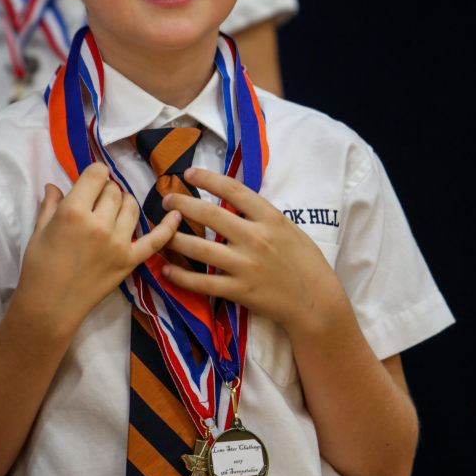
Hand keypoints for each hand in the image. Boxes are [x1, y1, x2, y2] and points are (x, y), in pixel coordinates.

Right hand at [15, 163, 180, 338]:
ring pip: (131, 206)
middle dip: (105, 190)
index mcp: (73, 211)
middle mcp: (99, 223)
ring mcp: (118, 242)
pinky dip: (168, 226)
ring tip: (114, 209)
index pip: (97, 174)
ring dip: (124, 202)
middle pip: (114, 190)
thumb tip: (54, 184)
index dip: (94, 175)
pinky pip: (156, 239)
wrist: (49, 307)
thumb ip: (50, 204)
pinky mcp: (130, 260)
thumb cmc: (38, 268)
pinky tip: (176, 214)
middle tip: (95, 202)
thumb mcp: (39, 231)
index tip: (89, 183)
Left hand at [161, 167, 343, 335]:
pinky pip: (203, 282)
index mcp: (270, 218)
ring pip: (200, 248)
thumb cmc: (305, 261)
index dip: (207, 178)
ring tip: (160, 233)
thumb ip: (261, 215)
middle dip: (182, 204)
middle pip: (210, 215)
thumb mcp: (288, 228)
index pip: (233, 190)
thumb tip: (233, 200)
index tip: (188, 174)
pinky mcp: (239, 291)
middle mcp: (255, 238)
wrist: (315, 301)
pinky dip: (181, 276)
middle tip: (166, 200)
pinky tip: (166, 270)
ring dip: (174, 239)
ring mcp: (246, 265)